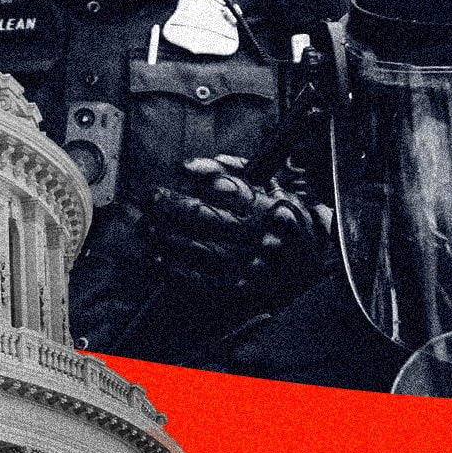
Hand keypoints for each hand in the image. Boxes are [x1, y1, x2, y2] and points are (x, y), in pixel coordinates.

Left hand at [138, 156, 333, 296]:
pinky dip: (174, 268)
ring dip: (165, 236)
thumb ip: (232, 172)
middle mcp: (259, 236)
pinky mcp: (237, 286)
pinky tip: (154, 256)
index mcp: (269, 208)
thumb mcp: (271, 187)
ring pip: (198, 248)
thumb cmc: (283, 219)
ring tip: (145, 225)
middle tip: (149, 196)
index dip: (205, 177)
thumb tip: (191, 166)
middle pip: (208, 218)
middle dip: (172, 206)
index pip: (235, 189)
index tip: (179, 168)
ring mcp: (247, 264)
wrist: (307, 267)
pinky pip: (200, 277)